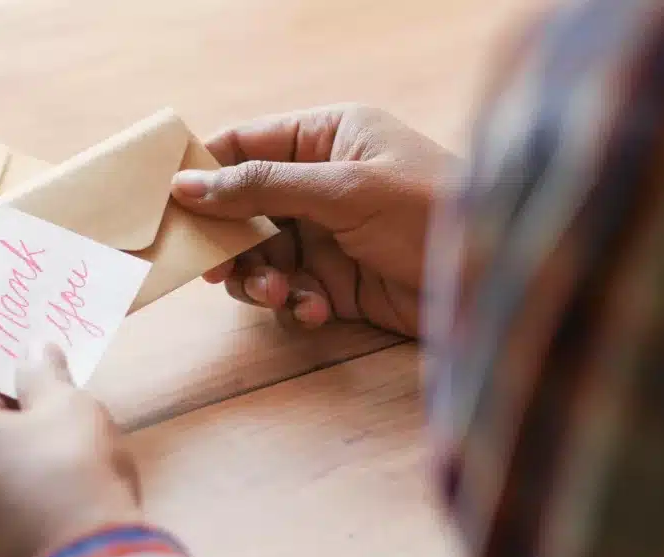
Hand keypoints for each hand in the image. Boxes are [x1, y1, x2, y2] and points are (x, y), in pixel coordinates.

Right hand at [171, 104, 458, 336]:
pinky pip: (291, 292)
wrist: (493, 282)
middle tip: (217, 269)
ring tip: (280, 294)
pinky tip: (319, 310)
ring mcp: (327, 235)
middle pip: (243, 209)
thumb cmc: (429, 210)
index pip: (246, 145)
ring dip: (261, 280)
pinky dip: (296, 304)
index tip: (170, 203)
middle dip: (231, 241)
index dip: (204, 171)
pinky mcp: (337, 282)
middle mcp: (321, 184)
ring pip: (261, 257)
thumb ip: (262, 186)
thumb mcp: (343, 190)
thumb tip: (187, 185)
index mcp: (326, 138)